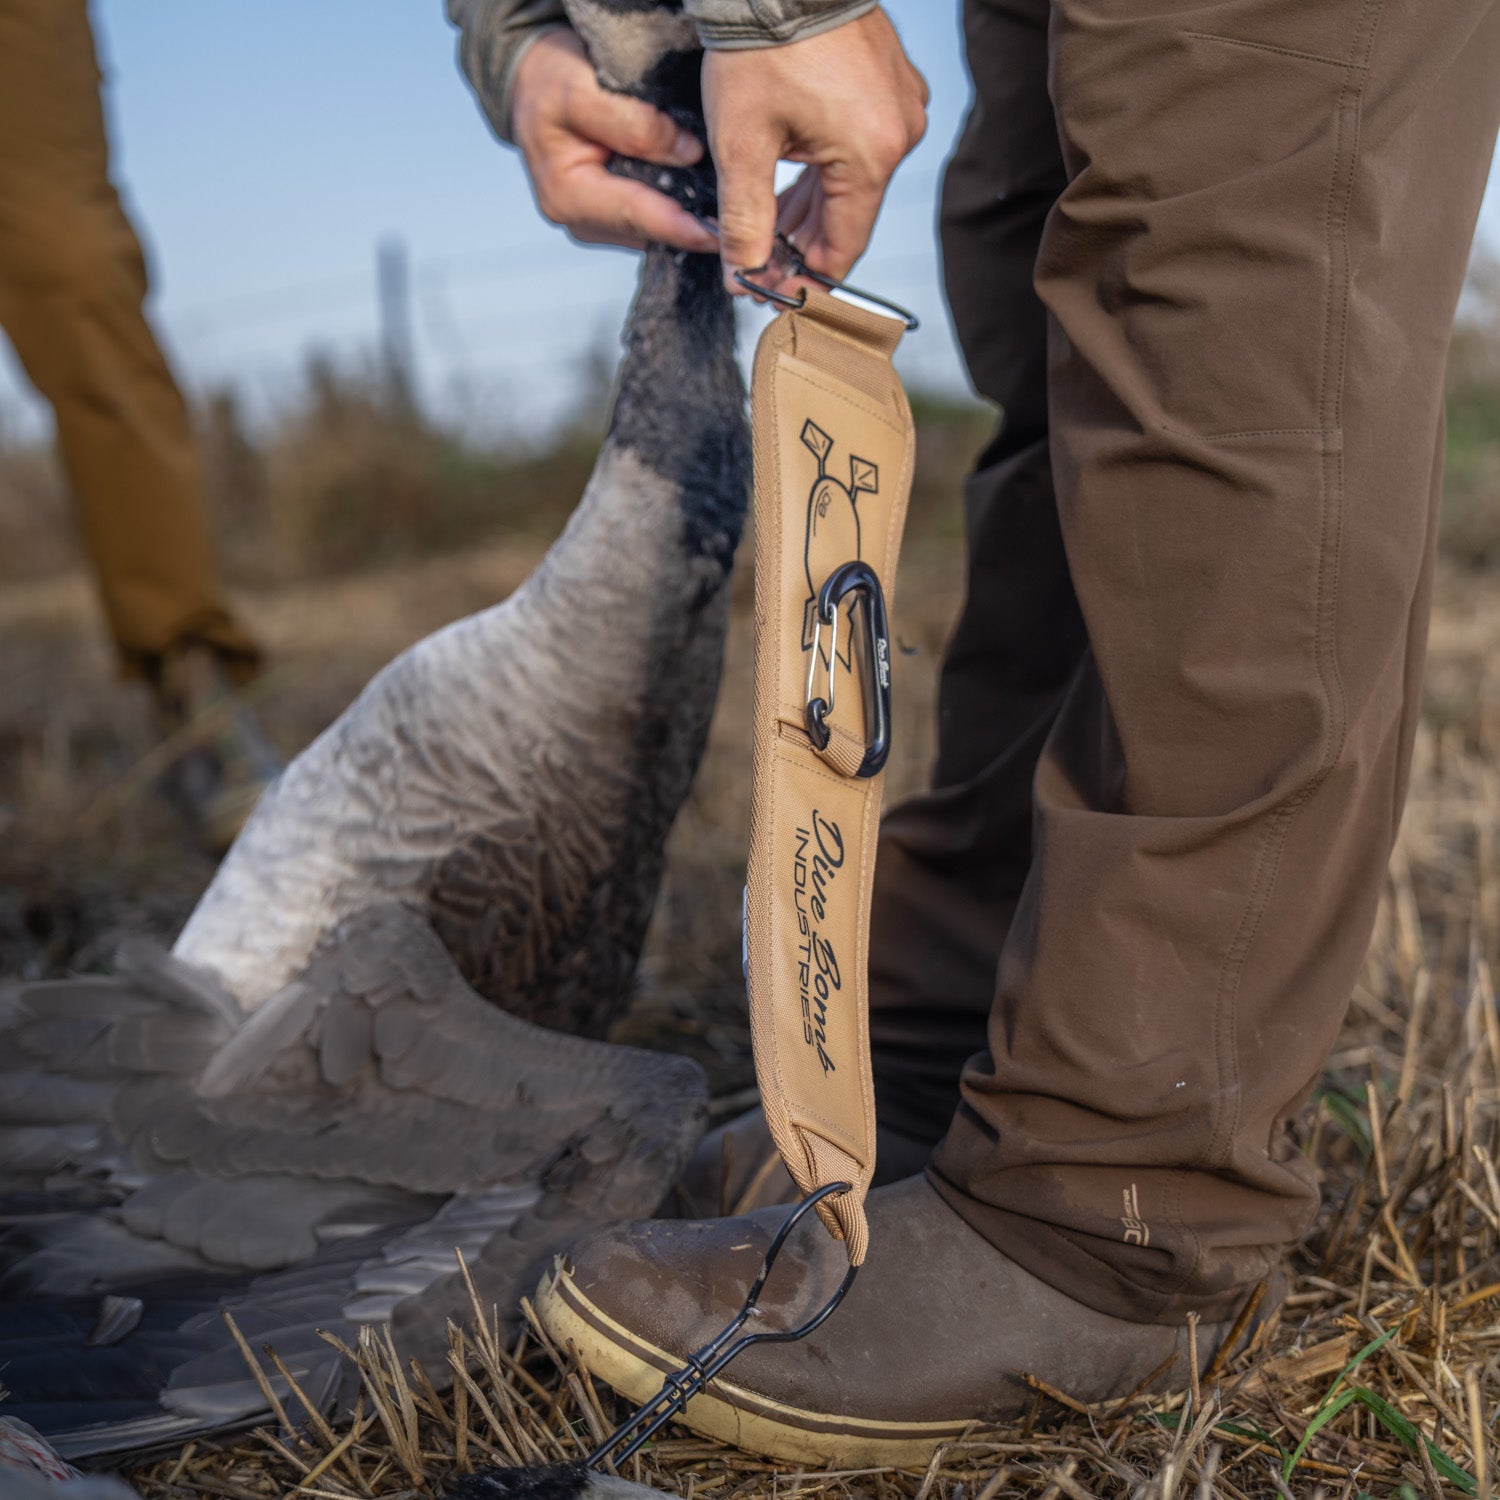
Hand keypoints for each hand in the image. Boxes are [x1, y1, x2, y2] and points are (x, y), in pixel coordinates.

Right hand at [511, 29, 719, 252]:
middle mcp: (581, 222)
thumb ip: (633, 124)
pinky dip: (678, 208)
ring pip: (655, 228)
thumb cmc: (552, 82)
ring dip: (689, 219)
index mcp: (567, 197)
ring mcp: (598, 224)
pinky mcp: (613, 218)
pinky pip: (652, 217)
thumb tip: (689, 153)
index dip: (682, 225)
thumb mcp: (582, 89)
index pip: (637, 214)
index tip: (723, 233)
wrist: (534, 85)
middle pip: (649, 229)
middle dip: (693, 228)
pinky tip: (705, 200)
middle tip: (742, 226)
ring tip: (729, 212)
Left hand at [703, 8, 927, 295]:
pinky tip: (788, 177)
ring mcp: (901, 105)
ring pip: (850, 181)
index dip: (805, 277)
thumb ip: (745, 221)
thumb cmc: (760, 47)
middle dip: (801, 241)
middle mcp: (900, 135)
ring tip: (767, 224)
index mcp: (872, 157)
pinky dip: (822, 166)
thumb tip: (743, 280)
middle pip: (848, 215)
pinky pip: (857, 144)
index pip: (843, 246)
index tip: (770, 292)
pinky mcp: (891, 82)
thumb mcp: (742, 144)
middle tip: (756, 260)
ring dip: (809, 205)